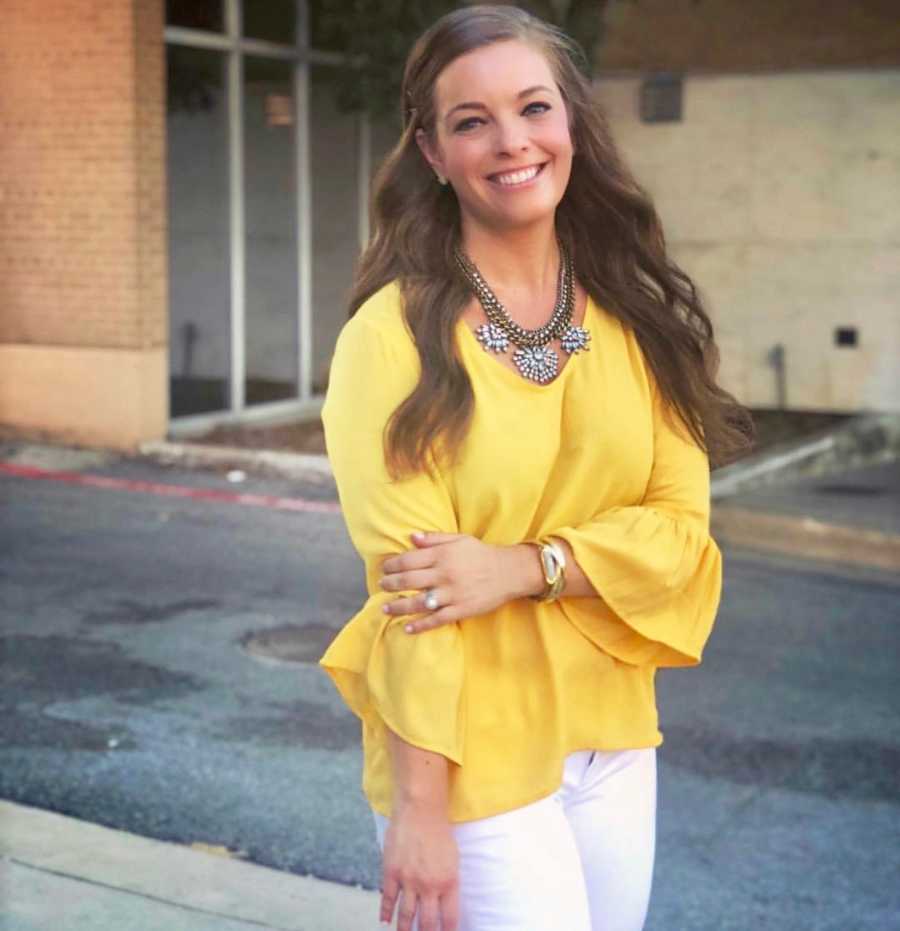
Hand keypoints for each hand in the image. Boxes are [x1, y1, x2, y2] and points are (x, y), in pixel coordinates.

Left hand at [379, 532, 514, 633]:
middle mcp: (444, 574)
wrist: (509, 572)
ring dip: (398, 607)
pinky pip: (436, 620)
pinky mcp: (460, 610)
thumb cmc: (481, 554)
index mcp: (442, 555)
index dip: (392, 565)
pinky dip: (420, 625)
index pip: (408, 560)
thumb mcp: (459, 540)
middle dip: (390, 584)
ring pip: (417, 602)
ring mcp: (452, 594)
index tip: (384, 569)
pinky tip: (408, 628)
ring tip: (385, 609)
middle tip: (381, 586)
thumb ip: (434, 538)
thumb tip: (411, 537)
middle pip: (408, 580)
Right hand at [380, 802, 459, 930]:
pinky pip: (388, 898)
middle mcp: (429, 885)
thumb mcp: (453, 859)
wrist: (420, 810)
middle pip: (427, 923)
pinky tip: (385, 921)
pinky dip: (386, 912)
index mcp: (448, 882)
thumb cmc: (440, 832)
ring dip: (405, 930)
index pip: (449, 919)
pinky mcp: (392, 872)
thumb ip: (448, 882)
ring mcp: (408, 880)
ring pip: (406, 915)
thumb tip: (444, 903)